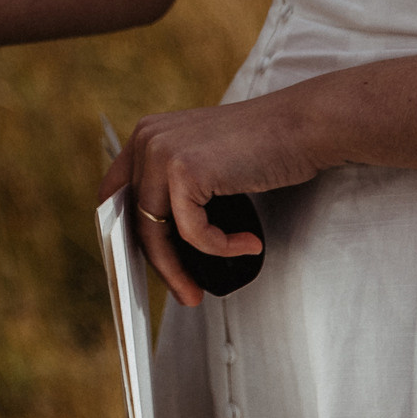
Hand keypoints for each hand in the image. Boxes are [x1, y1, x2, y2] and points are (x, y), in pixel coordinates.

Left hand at [97, 91, 325, 306]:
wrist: (302, 125)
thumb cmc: (263, 147)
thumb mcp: (205, 160)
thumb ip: (176, 186)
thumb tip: (160, 243)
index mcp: (146, 135)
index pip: (114, 196)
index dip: (124, 235)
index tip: (147, 266)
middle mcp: (146, 139)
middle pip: (132, 219)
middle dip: (156, 263)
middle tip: (182, 292)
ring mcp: (162, 152)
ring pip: (156, 233)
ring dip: (179, 270)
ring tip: (199, 290)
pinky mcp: (186, 170)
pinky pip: (193, 233)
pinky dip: (220, 247)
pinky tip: (248, 243)